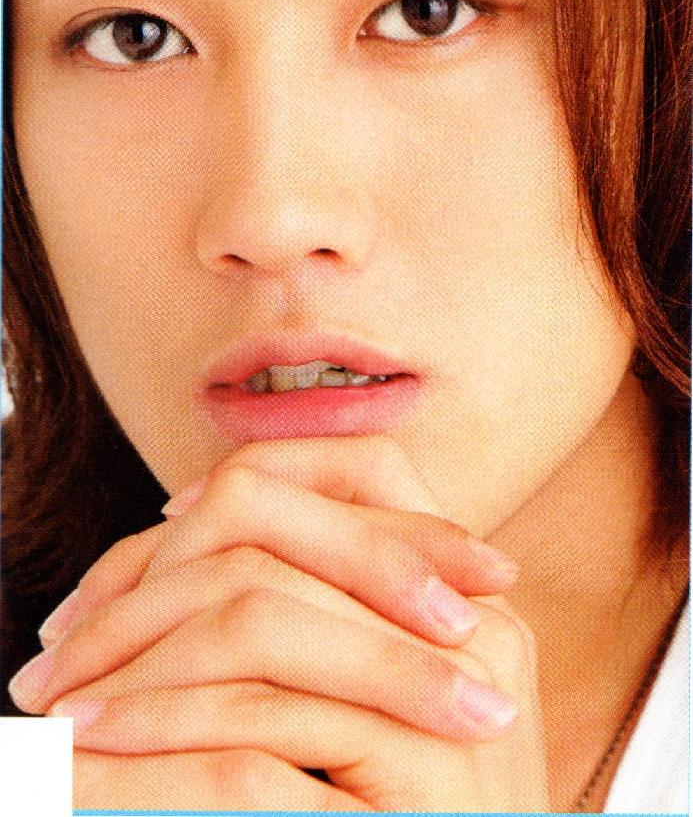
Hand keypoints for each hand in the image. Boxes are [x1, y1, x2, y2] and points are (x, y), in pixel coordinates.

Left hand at [11, 436, 547, 809]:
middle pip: (277, 546)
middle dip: (145, 587)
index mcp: (463, 587)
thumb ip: (309, 613)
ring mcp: (453, 693)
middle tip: (64, 647)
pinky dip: (152, 739)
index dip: (256, 478)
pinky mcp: (422, 772)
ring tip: (60, 708)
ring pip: (254, 625)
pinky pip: (254, 736)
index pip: (363, 467)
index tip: (167, 520)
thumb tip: (174, 534)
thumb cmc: (403, 805)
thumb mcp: (365, 687)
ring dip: (130, 663)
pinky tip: (94, 762)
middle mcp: (472, 620)